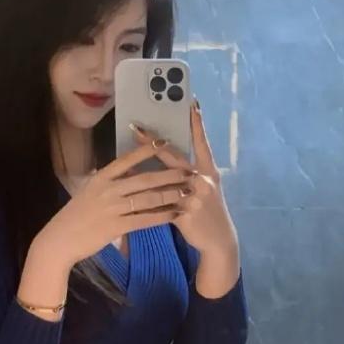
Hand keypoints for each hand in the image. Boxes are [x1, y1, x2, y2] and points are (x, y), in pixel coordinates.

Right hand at [37, 143, 193, 268]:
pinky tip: (175, 214)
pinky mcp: (116, 226)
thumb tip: (124, 173)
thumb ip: (107, 182)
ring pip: (148, 198)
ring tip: (188, 192)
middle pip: (144, 179)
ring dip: (170, 194)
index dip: (146, 150)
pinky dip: (162, 216)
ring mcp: (112, 208)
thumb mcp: (88, 192)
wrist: (60, 239)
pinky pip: (145, 219)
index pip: (126, 160)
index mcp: (100, 178)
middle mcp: (108, 189)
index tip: (165, 142)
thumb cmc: (74, 216)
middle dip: (169, 174)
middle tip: (189, 170)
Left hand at [132, 100, 237, 257]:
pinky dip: (145, 194)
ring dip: (142, 166)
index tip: (192, 103)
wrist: (218, 240)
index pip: (202, 143)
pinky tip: (128, 187)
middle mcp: (203, 179)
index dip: (197, 124)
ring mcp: (194, 195)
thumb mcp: (205, 190)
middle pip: (174, 156)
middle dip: (154, 142)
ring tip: (125, 161)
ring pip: (164, 177)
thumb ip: (189, 176)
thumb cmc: (208, 213)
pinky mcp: (185, 211)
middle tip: (136, 127)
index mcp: (209, 171)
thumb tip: (167, 163)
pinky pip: (161, 201)